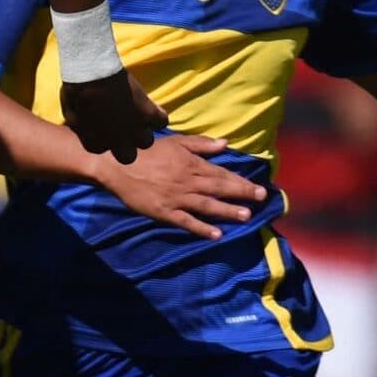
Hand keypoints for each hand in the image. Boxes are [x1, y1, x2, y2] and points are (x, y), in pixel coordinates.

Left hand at [60, 71, 167, 163]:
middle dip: (124, 146)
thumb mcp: (71, 115)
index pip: (100, 149)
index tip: (100, 126)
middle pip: (127, 157)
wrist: (92, 73)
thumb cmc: (77, 90)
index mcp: (95, 143)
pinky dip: (158, 116)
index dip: (101, 138)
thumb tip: (86, 126)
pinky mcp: (148, 112)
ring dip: (141, 132)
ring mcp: (134, 128)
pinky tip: (149, 108)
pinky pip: (162, 121)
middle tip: (121, 129)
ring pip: (147, 142)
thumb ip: (81, 126)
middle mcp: (117, 141)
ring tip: (136, 118)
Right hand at [94, 134, 265, 240]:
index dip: (241, 181)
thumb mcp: (175, 141)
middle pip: (219, 188)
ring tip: (245, 216)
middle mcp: (187, 180)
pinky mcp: (164, 211)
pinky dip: (201, 228)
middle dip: (241, 194)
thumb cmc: (146, 151)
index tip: (258, 188)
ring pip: (207, 205)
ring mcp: (176, 197)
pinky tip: (216, 235)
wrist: (116, 164)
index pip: (221, 173)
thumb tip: (225, 143)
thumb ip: (201, 144)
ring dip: (227, 211)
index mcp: (191, 163)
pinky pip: (186, 221)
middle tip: (260, 200)